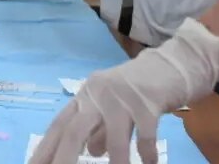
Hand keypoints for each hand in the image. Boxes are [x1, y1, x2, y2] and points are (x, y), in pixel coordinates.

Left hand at [32, 19, 218, 163]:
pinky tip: (150, 163)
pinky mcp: (148, 101)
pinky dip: (147, 154)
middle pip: (74, 131)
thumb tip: (91, 152)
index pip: (59, 126)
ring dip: (117, 163)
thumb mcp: (113, 108)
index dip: (45, 149)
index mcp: (86, 96)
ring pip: (113, 138)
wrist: (173, 64)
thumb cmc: (139, 89)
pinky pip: (145, 135)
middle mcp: (97, 94)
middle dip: (64, 159)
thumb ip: (99, 130)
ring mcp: (122, 97)